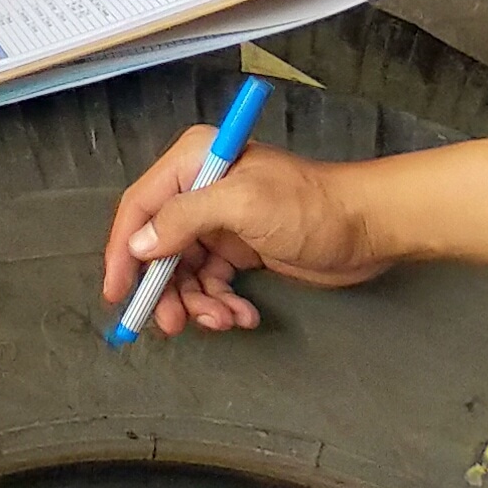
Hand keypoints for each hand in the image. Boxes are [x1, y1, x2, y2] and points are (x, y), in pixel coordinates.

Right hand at [97, 134, 394, 334]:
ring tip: (224, 320)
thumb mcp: (243, 206)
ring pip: (184, 271)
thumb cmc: (310, 207)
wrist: (370, 227)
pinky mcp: (239, 249)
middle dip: (165, 289)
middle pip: (158, 247)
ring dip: (198, 302)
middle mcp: (199, 189)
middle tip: (173, 325)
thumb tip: (138, 246)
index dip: (123, 252)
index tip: (117, 293)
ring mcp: (219, 221)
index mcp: (193, 162)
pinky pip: (212, 282)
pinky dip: (222, 303)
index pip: (140, 207)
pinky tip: (244, 315)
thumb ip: (184, 220)